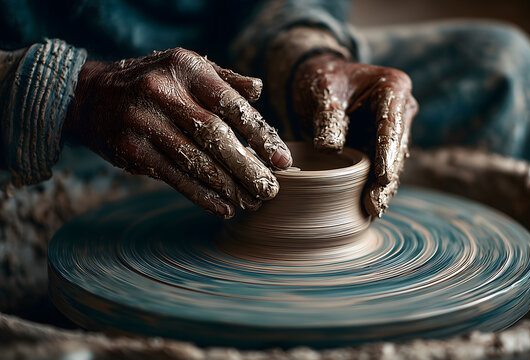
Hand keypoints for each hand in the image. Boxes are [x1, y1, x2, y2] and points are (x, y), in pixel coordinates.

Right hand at [64, 48, 291, 218]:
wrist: (91, 96)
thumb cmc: (154, 81)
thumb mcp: (187, 68)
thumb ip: (225, 80)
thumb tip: (259, 91)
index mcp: (185, 68)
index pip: (231, 105)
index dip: (260, 134)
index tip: (282, 160)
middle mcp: (163, 93)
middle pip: (215, 137)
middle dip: (248, 168)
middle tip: (271, 191)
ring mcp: (144, 123)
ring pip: (196, 162)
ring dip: (229, 188)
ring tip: (253, 203)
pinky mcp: (132, 151)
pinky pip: (175, 178)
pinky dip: (202, 197)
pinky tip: (225, 208)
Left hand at [292, 53, 417, 216]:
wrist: (321, 81)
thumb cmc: (323, 79)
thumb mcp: (322, 90)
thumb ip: (328, 117)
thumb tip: (330, 149)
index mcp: (392, 87)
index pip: (391, 123)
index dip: (387, 151)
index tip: (382, 176)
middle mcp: (401, 110)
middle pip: (396, 149)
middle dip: (387, 179)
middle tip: (374, 204)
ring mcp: (394, 130)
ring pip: (392, 164)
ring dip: (382, 189)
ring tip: (372, 210)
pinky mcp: (382, 147)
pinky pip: (381, 169)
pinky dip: (374, 187)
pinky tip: (368, 208)